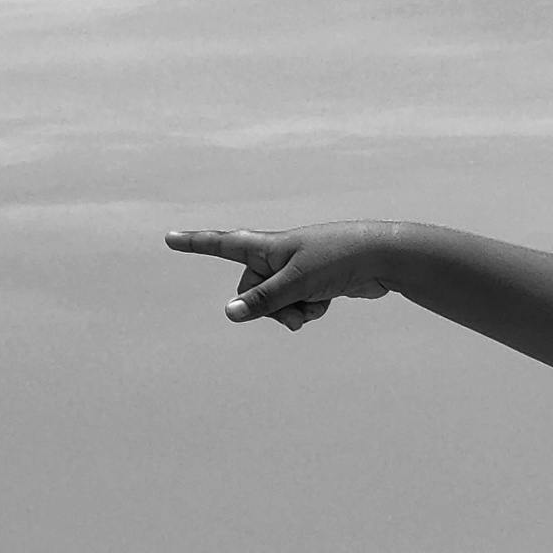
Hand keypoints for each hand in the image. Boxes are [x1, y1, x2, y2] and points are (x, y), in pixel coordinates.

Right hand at [165, 220, 406, 328]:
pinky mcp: (312, 283)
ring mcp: (294, 270)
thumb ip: (263, 301)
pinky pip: (295, 306)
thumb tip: (230, 314)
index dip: (194, 243)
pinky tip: (327, 302)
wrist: (382, 257)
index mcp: (266, 246)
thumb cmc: (337, 258)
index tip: (169, 238)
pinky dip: (307, 310)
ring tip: (313, 308)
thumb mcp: (296, 283)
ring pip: (274, 303)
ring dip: (291, 312)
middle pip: (251, 291)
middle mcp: (276, 256)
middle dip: (268, 308)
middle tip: (292, 314)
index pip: (221, 244)